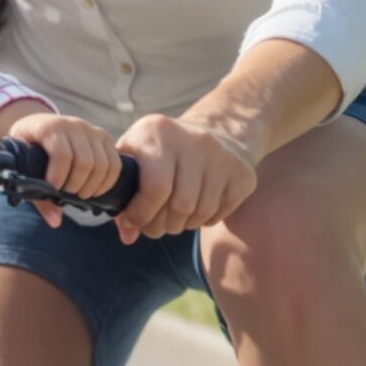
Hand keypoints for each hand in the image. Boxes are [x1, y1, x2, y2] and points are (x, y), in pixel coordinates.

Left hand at [0, 101, 121, 226]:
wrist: (37, 125)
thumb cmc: (28, 148)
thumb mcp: (23, 164)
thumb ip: (35, 193)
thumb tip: (56, 221)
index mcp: (49, 127)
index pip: (62, 153)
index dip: (59, 176)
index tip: (53, 189)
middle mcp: (73, 124)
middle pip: (85, 161)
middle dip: (77, 186)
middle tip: (67, 195)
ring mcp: (91, 130)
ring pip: (102, 163)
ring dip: (93, 186)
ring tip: (80, 195)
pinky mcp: (104, 138)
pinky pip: (115, 163)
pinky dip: (107, 182)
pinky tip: (95, 192)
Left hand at [109, 114, 255, 244]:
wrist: (216, 129)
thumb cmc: (161, 150)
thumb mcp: (135, 157)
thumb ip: (123, 194)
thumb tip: (128, 235)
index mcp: (158, 130)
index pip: (155, 187)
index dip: (142, 214)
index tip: (135, 221)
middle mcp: (193, 138)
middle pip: (180, 205)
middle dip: (162, 225)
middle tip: (156, 226)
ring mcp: (222, 154)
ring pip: (200, 212)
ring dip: (183, 225)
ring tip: (174, 217)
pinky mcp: (242, 172)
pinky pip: (219, 214)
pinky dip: (204, 221)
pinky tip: (196, 208)